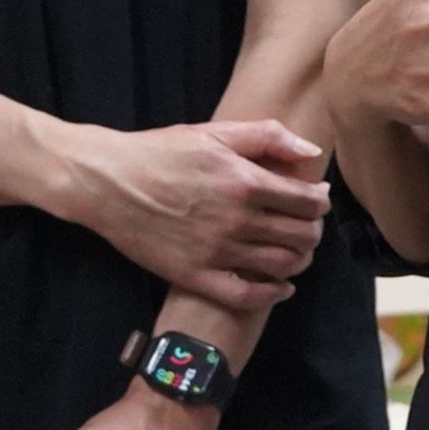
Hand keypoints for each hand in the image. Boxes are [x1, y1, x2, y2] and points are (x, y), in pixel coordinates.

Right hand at [60, 122, 328, 317]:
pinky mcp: (196, 276)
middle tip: (308, 225)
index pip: (307, 201)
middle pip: (301, 236)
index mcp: (245, 181)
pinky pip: (246, 296)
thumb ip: (267, 137)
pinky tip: (281, 287)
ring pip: (281, 266)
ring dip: (300, 260)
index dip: (320, 202)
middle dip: (313, 231)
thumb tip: (311, 152)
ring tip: (297, 251)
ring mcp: (217, 251)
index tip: (316, 199)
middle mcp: (237, 220)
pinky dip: (273, 294)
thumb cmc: (160, 152)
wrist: (108, 182)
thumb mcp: (214, 133)